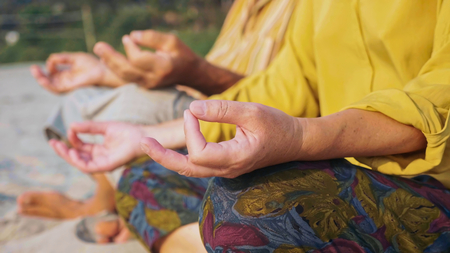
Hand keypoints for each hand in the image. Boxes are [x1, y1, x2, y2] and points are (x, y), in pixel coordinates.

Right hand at [30, 52, 125, 92]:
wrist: (102, 70)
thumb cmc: (92, 64)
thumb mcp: (74, 58)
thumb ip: (62, 58)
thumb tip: (51, 60)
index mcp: (67, 74)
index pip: (53, 73)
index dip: (48, 67)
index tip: (51, 60)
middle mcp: (66, 81)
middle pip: (49, 81)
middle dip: (40, 75)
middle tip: (33, 68)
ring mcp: (68, 85)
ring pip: (50, 86)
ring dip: (41, 80)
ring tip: (35, 72)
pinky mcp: (70, 89)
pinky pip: (56, 89)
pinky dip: (48, 85)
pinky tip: (42, 80)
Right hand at [49, 122, 145, 172]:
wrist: (141, 136)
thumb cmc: (127, 131)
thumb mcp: (104, 127)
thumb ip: (89, 127)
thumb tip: (71, 125)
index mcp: (99, 149)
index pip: (80, 148)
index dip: (72, 140)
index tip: (69, 130)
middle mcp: (100, 158)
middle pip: (77, 157)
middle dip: (63, 151)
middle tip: (52, 143)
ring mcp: (103, 163)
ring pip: (81, 164)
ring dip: (69, 157)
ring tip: (62, 148)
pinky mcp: (107, 166)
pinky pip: (89, 168)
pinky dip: (79, 161)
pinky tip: (72, 152)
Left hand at [93, 30, 200, 88]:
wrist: (190, 73)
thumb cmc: (181, 54)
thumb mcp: (172, 41)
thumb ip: (152, 37)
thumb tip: (132, 35)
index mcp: (163, 67)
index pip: (138, 60)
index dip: (130, 48)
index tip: (126, 37)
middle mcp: (154, 79)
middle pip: (127, 71)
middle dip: (111, 58)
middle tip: (98, 46)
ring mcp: (149, 84)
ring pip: (124, 76)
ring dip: (110, 63)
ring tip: (99, 50)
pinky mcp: (144, 86)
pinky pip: (126, 78)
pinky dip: (115, 69)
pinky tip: (106, 59)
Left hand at [140, 100, 304, 177]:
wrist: (295, 142)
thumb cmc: (278, 125)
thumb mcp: (252, 112)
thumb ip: (222, 109)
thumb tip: (192, 107)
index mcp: (234, 158)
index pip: (199, 152)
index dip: (190, 130)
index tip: (193, 110)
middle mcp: (227, 170)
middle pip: (187, 169)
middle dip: (162, 156)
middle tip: (143, 142)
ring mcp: (226, 170)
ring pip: (190, 169)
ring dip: (169, 157)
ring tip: (149, 145)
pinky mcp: (226, 165)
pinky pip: (198, 165)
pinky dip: (183, 155)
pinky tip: (172, 146)